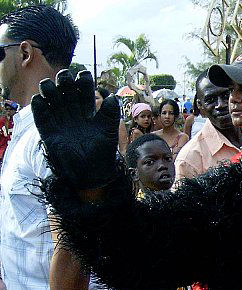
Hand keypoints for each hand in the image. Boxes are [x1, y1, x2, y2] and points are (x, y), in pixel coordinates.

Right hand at [31, 70, 120, 189]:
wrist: (92, 172)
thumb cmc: (103, 151)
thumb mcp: (109, 131)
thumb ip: (111, 113)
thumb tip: (112, 96)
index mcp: (88, 112)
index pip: (84, 93)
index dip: (84, 83)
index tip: (84, 75)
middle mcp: (74, 114)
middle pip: (67, 93)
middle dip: (65, 82)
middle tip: (65, 76)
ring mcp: (61, 122)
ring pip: (53, 101)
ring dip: (50, 90)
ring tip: (50, 86)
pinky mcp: (49, 132)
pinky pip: (41, 117)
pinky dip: (39, 108)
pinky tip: (40, 100)